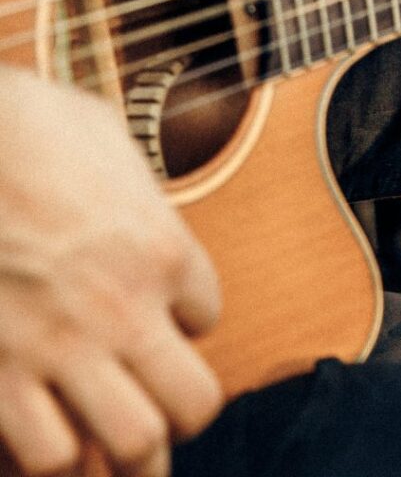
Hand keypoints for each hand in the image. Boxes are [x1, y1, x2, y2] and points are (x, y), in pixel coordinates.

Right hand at [0, 68, 221, 476]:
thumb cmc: (26, 123)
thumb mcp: (101, 131)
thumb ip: (131, 175)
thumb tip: (132, 191)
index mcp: (162, 248)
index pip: (209, 314)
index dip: (186, 318)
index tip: (162, 313)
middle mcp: (124, 308)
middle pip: (194, 403)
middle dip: (182, 413)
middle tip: (160, 405)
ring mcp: (59, 348)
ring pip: (128, 445)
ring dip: (120, 448)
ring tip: (109, 441)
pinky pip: (41, 455)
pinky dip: (45, 457)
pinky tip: (39, 435)